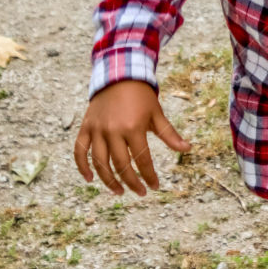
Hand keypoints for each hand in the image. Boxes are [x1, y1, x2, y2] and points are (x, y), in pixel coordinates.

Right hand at [73, 80, 189, 195]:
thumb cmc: (141, 97)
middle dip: (131, 182)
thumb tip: (187, 149)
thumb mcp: (157, 114)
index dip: (149, 176)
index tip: (155, 186)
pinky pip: (80, 151)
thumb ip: (169, 134)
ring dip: (108, 180)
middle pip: (121, 165)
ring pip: (100, 162)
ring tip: (118, 191)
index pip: (142, 160)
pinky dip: (82, 166)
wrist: (118, 76)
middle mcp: (113, 131)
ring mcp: (97, 130)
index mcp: (133, 128)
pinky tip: (89, 179)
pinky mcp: (86, 127)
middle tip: (140, 192)